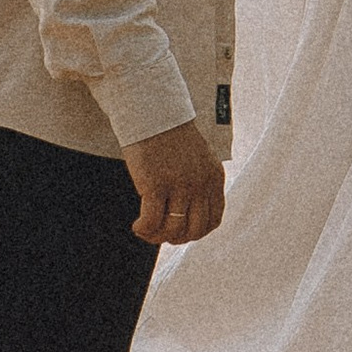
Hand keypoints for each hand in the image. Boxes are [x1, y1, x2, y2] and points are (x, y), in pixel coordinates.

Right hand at [120, 115, 227, 247]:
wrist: (153, 113)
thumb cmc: (170, 136)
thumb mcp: (197, 160)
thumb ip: (199, 184)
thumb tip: (186, 217)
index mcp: (214, 178)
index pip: (213, 220)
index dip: (196, 233)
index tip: (180, 232)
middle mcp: (200, 183)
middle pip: (194, 230)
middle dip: (176, 238)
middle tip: (160, 233)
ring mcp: (179, 185)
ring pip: (173, 229)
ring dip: (157, 236)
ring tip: (145, 230)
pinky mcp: (156, 185)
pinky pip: (152, 222)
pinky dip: (144, 230)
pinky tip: (137, 225)